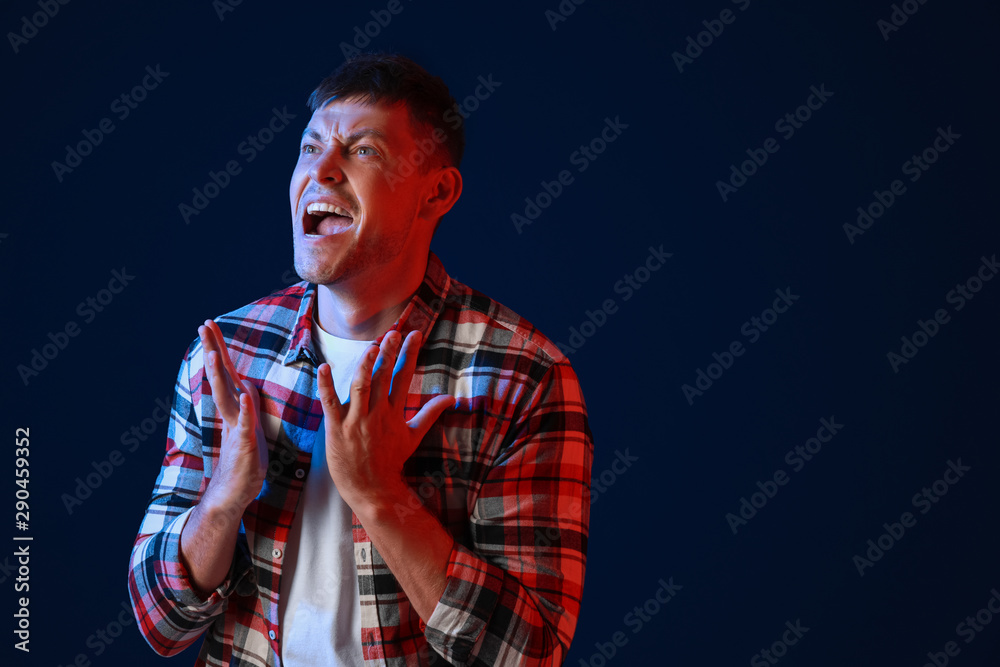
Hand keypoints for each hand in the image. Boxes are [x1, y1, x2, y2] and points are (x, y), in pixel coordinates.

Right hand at [198, 319, 267, 515]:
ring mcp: (236, 428)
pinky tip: (245, 395)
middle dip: (213, 350)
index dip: (218, 350)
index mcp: (235, 408)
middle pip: (221, 377)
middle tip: (203, 325)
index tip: (210, 327)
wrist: (233, 494)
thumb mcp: (249, 428)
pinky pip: (246, 425)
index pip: (226, 373)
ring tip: (214, 353)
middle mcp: (232, 414)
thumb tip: (246, 387)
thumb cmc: (244, 462)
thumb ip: (246, 406)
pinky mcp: (245, 445)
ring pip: (227, 397)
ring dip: (221, 375)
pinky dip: (246, 410)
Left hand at [317, 329, 452, 510]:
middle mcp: (377, 414)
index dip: (409, 354)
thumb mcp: (414, 436)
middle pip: (383, 377)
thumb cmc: (391, 461)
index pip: (403, 376)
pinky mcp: (337, 429)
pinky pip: (330, 404)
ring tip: (371, 346)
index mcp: (395, 412)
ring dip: (365, 365)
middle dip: (389, 352)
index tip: (414, 335)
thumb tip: (450, 399)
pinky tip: (325, 368)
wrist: (374, 489)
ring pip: (361, 387)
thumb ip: (430, 414)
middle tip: (394, 333)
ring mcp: (357, 421)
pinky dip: (326, 386)